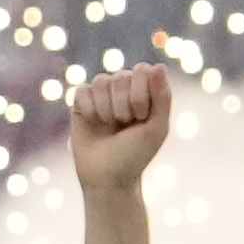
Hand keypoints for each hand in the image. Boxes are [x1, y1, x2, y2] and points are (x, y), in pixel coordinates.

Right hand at [61, 61, 170, 195]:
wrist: (108, 177)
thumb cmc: (135, 154)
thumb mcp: (157, 128)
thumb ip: (162, 97)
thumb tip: (158, 66)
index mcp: (145, 91)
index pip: (142, 70)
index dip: (140, 94)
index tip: (140, 118)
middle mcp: (123, 88)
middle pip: (120, 76)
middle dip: (123, 105)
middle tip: (124, 124)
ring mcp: (101, 94)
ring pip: (100, 81)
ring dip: (106, 109)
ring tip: (109, 126)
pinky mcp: (80, 102)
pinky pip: (82, 91)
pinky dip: (89, 110)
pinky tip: (93, 123)